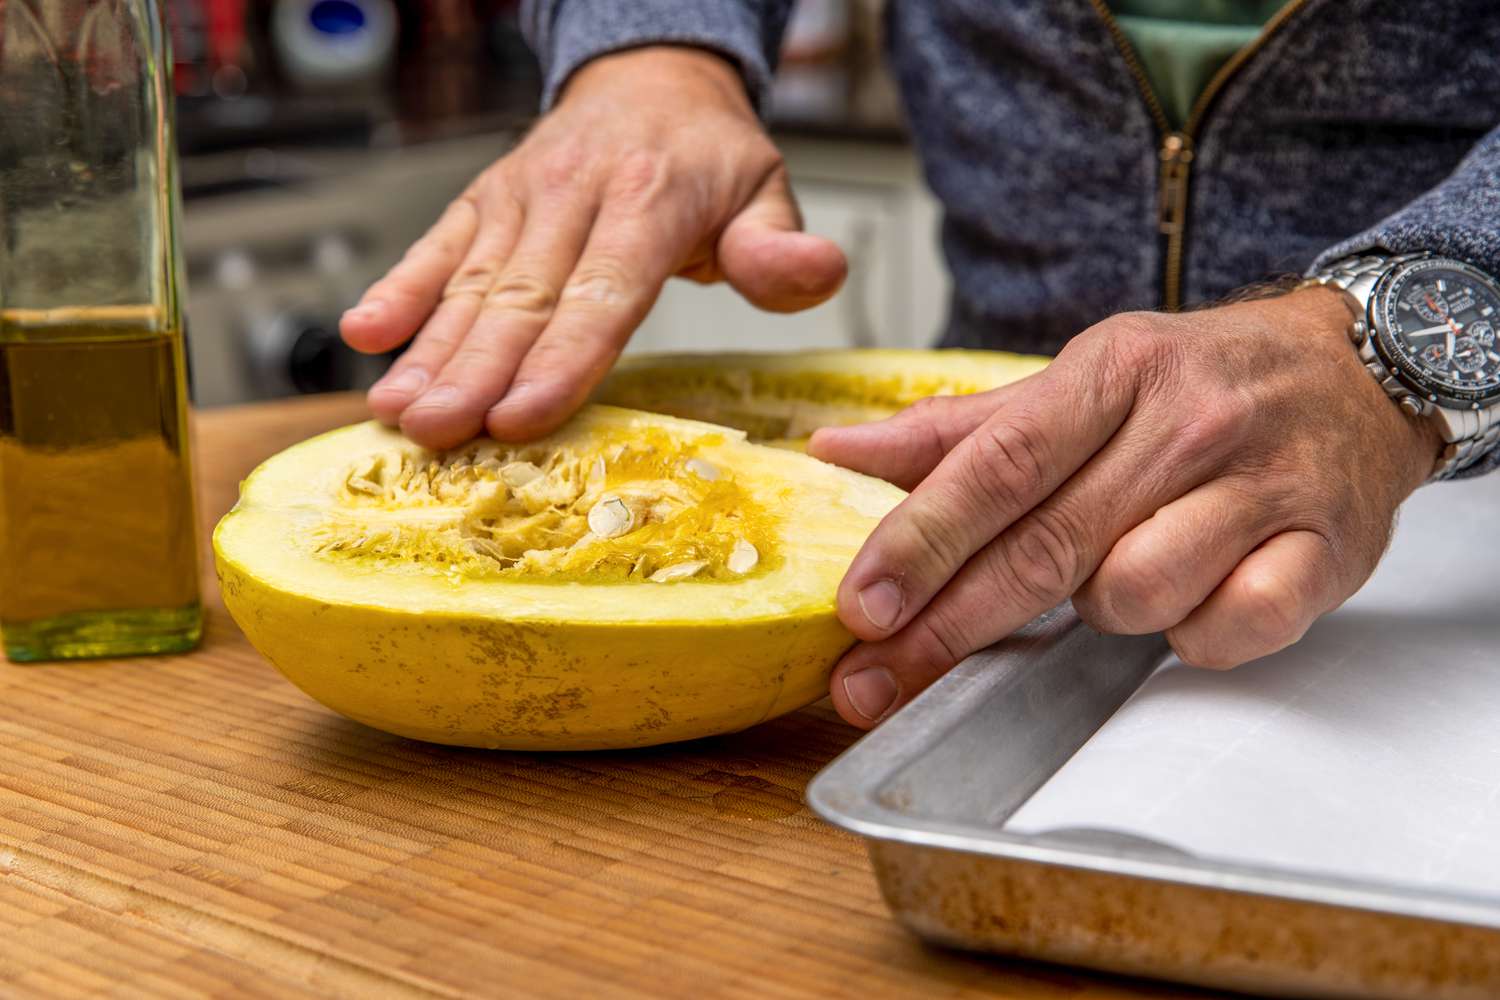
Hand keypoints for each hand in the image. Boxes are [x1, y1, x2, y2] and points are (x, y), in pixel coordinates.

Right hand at [341, 46, 845, 449]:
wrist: (651, 77)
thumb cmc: (709, 159)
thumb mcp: (767, 192)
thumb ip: (782, 248)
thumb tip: (814, 273)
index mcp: (651, 201)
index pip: (603, 292)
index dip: (560, 360)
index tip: (520, 418)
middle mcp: (575, 195)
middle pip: (523, 298)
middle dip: (475, 371)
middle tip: (437, 434)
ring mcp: (521, 198)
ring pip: (472, 282)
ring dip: (430, 351)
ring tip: (398, 412)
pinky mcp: (485, 201)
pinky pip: (438, 246)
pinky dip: (400, 288)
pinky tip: (366, 335)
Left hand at [808, 287, 1442, 727]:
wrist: (1360, 370)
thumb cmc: (1198, 383)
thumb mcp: (1081, 379)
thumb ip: (960, 428)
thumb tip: (839, 450)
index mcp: (1114, 370)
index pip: (998, 464)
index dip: (920, 541)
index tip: (858, 606)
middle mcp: (1187, 422)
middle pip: (1045, 545)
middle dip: (945, 627)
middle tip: (871, 682)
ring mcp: (1262, 487)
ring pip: (1134, 593)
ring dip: (1099, 610)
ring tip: (1117, 572)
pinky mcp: (1324, 549)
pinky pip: (1228, 629)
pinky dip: (1193, 632)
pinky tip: (1194, 595)